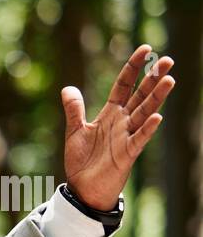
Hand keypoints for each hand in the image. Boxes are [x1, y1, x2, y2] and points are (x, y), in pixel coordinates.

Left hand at [61, 44, 174, 210]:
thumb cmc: (82, 161)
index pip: (124, 85)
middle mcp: (122, 122)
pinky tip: (157, 117)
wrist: (82, 188)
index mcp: (110, 114)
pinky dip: (147, 129)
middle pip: (140, 95)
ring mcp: (126, 137)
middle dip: (153, 78)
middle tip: (167, 60)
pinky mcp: (127, 154)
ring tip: (169, 80)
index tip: (145, 48)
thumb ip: (74, 110)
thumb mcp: (75, 131)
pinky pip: (139, 139)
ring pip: (144, 113)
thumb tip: (68, 88)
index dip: (133, 68)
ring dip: (156, 98)